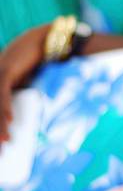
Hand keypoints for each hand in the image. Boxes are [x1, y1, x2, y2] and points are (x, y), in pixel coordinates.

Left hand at [0, 25, 48, 141]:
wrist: (50, 40)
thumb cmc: (48, 63)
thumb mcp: (38, 86)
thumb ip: (33, 101)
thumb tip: (43, 125)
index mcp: (4, 86)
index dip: (1, 127)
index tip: (5, 144)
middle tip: (0, 151)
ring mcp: (0, 74)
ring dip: (0, 124)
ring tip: (4, 141)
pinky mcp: (6, 69)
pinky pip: (3, 92)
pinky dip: (5, 107)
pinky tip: (8, 119)